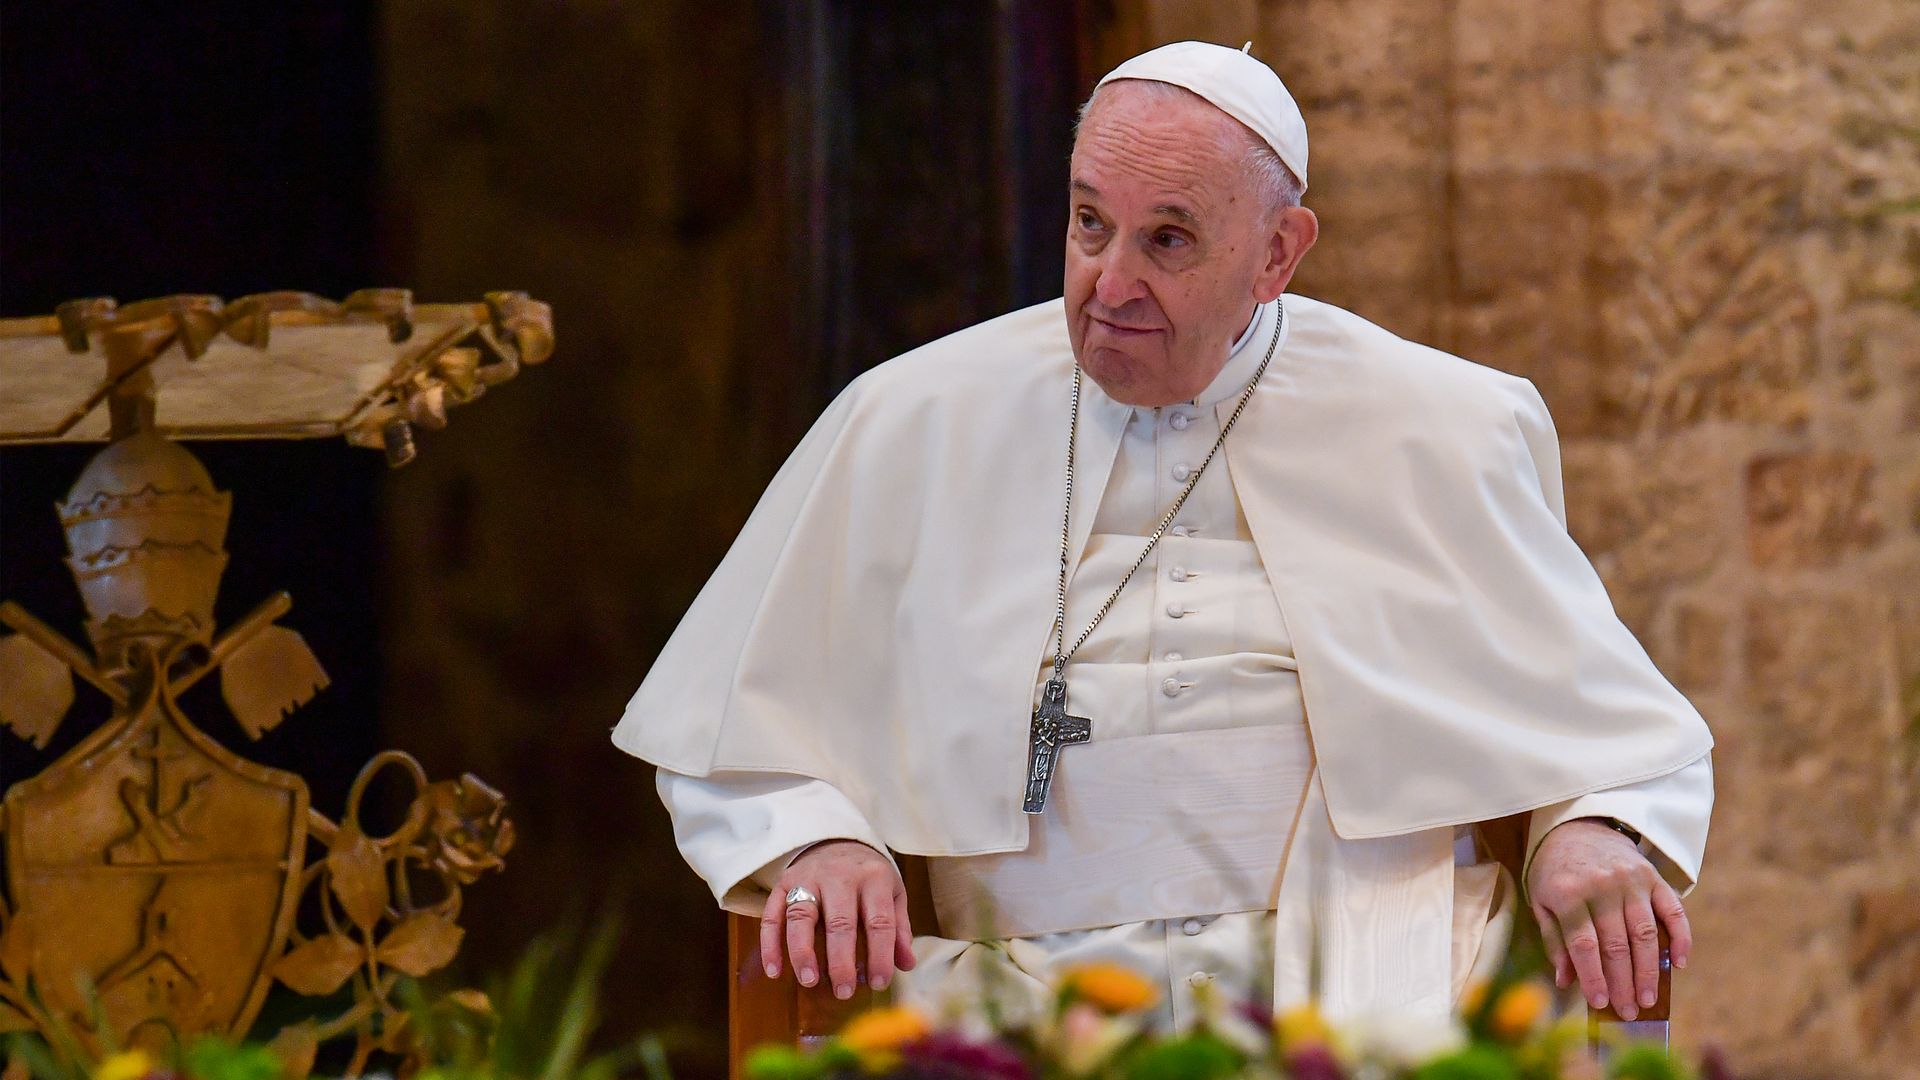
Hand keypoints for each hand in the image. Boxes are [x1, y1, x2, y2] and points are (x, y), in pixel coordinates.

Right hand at [761, 839, 915, 998]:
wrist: (836, 840)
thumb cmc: (868, 876)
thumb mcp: (892, 893)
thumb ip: (898, 928)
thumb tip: (906, 964)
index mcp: (874, 878)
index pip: (879, 921)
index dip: (880, 955)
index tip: (878, 983)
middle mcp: (840, 876)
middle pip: (839, 921)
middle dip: (840, 960)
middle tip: (843, 992)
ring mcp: (808, 878)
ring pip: (801, 916)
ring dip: (802, 951)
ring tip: (809, 981)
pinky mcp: (783, 883)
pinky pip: (772, 914)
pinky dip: (770, 944)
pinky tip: (774, 971)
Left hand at [1526, 818, 1690, 1019]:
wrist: (1577, 827)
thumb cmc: (1555, 872)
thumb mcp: (1541, 901)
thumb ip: (1554, 941)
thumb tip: (1565, 981)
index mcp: (1568, 893)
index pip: (1584, 945)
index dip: (1594, 977)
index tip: (1601, 1003)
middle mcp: (1601, 886)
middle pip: (1617, 944)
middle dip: (1623, 982)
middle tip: (1629, 1011)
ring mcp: (1631, 880)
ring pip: (1645, 933)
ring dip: (1649, 970)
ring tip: (1648, 999)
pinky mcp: (1653, 876)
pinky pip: (1673, 910)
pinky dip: (1681, 938)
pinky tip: (1680, 964)